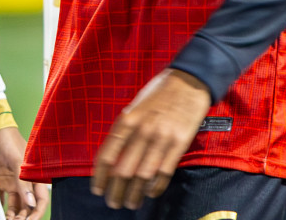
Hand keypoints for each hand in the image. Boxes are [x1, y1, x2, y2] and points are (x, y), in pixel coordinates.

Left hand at [0, 124, 47, 219]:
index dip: (38, 212)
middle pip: (28, 206)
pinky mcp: (0, 181)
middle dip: (23, 217)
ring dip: (12, 215)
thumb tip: (31, 204)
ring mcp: (12, 183)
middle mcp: (25, 183)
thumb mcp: (18, 160)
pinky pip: (0, 198)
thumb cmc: (10, 141)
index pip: (41, 200)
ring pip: (15, 205)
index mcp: (34, 177)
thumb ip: (24, 182)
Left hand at [92, 68, 210, 209]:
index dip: (100, 176)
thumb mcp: (135, 107)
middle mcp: (142, 130)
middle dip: (116, 190)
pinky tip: (149, 193)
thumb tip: (113, 157)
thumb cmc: (158, 94)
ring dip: (135, 193)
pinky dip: (155, 186)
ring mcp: (161, 138)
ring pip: (143, 175)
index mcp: (127, 120)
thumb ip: (125, 130)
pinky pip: (164, 172)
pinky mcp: (179, 143)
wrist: (188, 82)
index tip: (97, 189)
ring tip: (130, 204)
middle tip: (113, 202)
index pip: (107, 154)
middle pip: (123, 169)